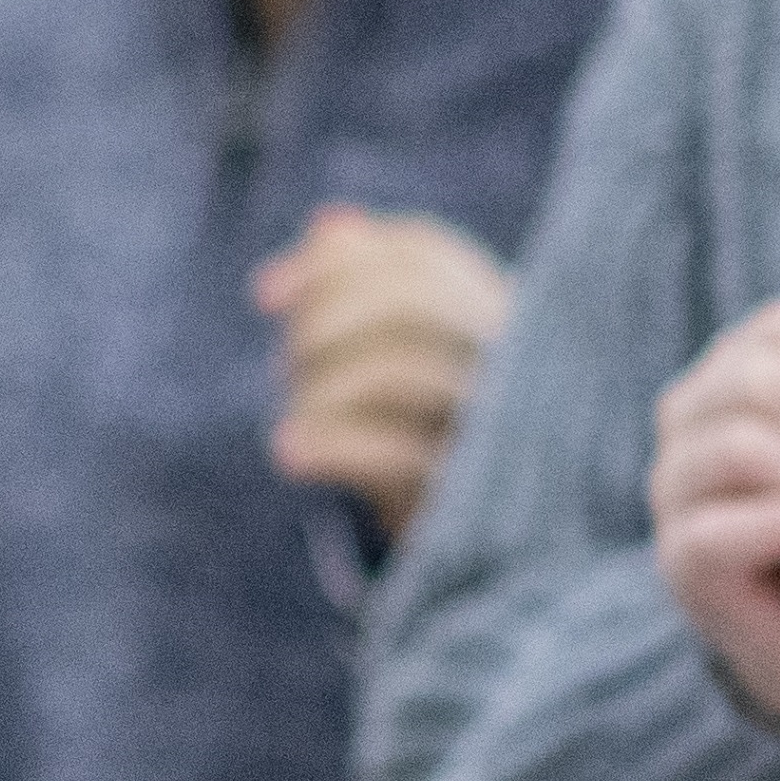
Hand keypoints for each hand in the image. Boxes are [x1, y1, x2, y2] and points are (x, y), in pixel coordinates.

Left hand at [253, 203, 516, 529]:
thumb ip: (367, 287)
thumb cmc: (437, 441)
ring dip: (321, 385)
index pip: (421, 254)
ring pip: (400, 367)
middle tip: (286, 367)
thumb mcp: (402, 364)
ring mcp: (500, 426)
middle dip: (325, 319)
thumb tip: (330, 223)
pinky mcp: (471, 495)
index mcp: (503, 314)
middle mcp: (515, 360)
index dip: (332, 264)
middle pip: (414, 298)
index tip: (264, 296)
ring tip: (293, 418)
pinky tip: (288, 452)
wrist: (503, 557)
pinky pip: (393, 451)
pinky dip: (326, 443)